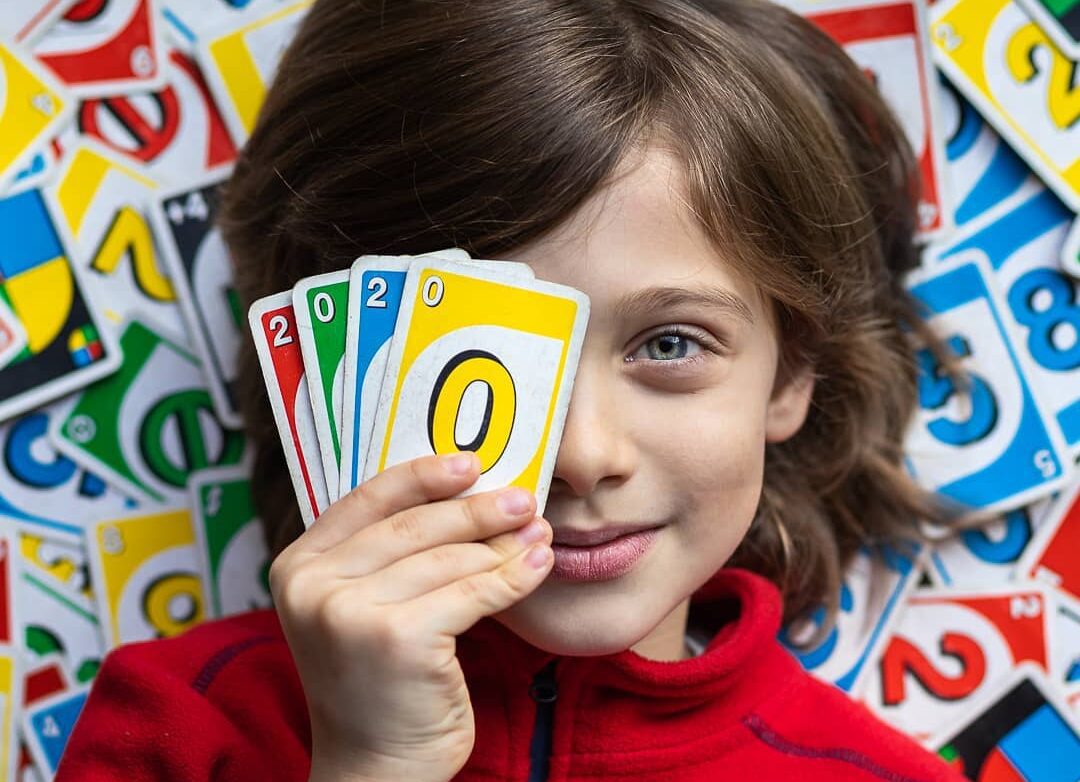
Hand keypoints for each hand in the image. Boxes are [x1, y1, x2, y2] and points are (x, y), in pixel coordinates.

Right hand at [270, 453, 553, 781]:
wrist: (377, 769)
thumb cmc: (379, 685)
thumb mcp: (361, 608)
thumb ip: (389, 555)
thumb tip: (469, 491)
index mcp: (297, 566)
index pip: (368, 500)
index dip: (423, 476)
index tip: (470, 464)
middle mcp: (313, 585)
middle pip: (414, 526)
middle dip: (477, 510)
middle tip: (523, 501)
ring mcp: (349, 612)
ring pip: (448, 560)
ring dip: (502, 547)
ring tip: (538, 537)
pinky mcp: (396, 638)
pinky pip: (472, 593)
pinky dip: (512, 579)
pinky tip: (538, 568)